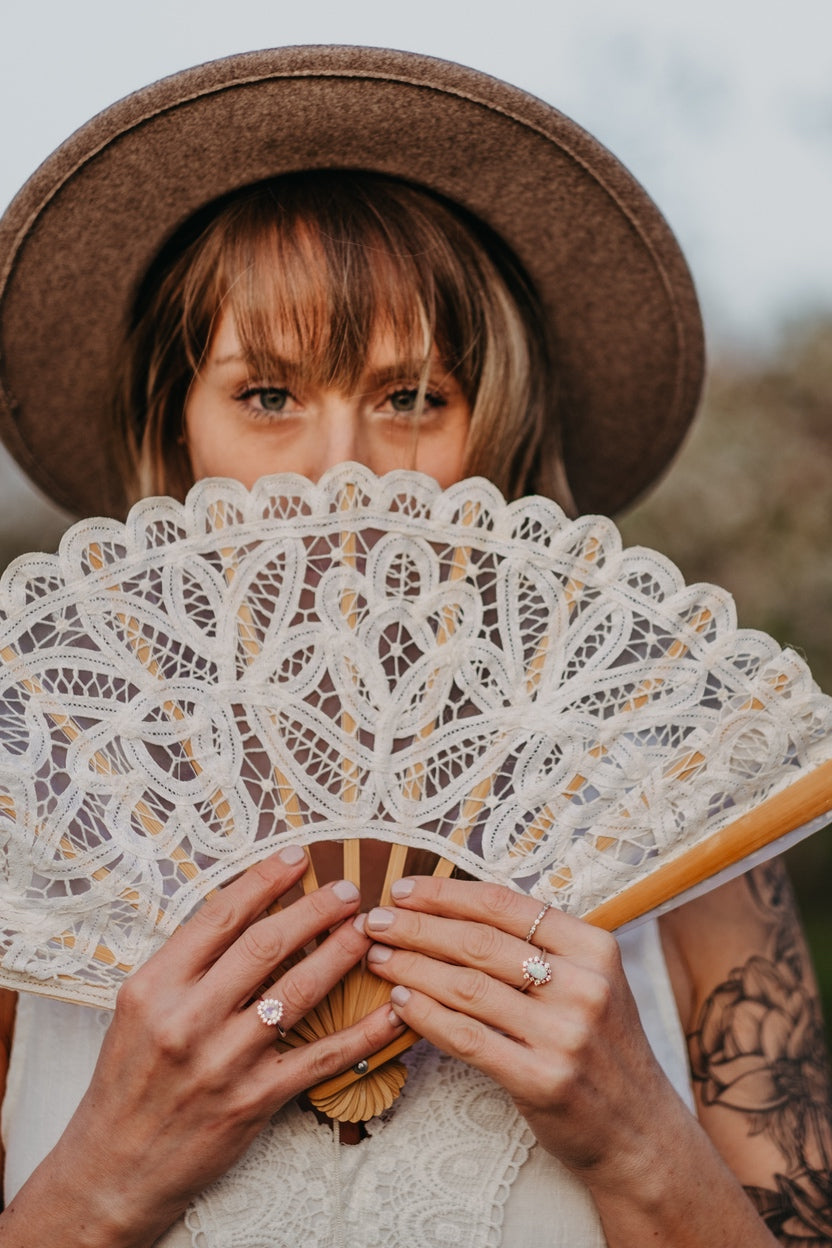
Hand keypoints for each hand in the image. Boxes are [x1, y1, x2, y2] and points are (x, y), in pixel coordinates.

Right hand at [39, 847, 405, 1246]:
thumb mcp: (139, 1008)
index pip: (220, 917)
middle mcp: (188, 1019)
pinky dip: (362, 1033)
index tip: (298, 857)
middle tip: (347, 891)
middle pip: (265, 946)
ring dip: (340, 954)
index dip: (265, 881)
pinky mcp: (254, 1100)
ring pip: (297, 992)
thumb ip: (186, 963)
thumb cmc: (131, 1079)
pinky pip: (320, 1058)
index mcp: (155, 987)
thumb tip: (246, 909)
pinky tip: (390, 1010)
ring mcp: (224, 1062)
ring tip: (366, 929)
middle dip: (314, 910)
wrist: (116, 1165)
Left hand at [363, 876, 687, 1196]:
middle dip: (417, 927)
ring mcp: (565, 1034)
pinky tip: (399, 1002)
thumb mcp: (591, 981)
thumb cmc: (600, 1047)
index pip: (505, 905)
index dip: (446, 893)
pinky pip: (468, 1038)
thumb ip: (540, 945)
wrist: (640, 1132)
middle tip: (375, 921)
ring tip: (377, 957)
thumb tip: (456, 905)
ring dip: (411, 967)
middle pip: (479, 942)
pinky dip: (425, 1016)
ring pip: (466, 987)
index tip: (403, 890)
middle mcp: (583, 984)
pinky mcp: (543, 1079)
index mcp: (593, 947)